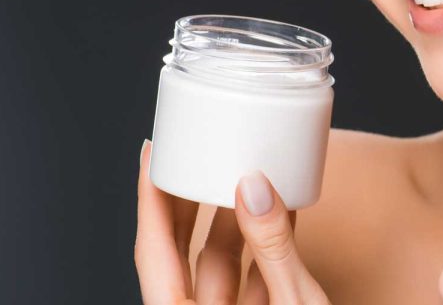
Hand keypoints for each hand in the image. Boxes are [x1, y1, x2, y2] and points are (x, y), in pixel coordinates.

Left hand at [134, 140, 330, 303]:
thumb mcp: (293, 302)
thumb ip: (273, 250)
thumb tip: (254, 189)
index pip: (153, 249)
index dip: (149, 198)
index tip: (153, 153)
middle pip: (177, 253)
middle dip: (184, 201)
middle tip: (188, 155)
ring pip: (217, 266)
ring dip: (231, 221)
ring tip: (240, 175)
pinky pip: (251, 278)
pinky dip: (264, 246)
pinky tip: (281, 212)